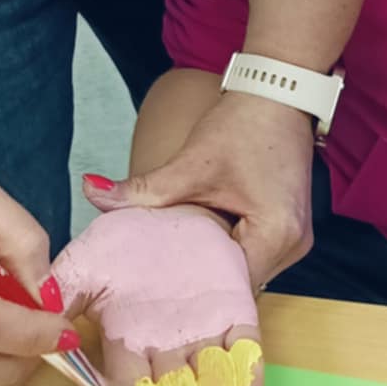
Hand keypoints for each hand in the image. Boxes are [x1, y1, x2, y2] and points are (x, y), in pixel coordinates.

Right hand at [51, 204, 262, 385]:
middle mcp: (165, 345)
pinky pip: (244, 347)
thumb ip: (66, 292)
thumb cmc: (123, 239)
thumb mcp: (86, 262)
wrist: (169, 204)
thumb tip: (41, 316)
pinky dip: (248, 375)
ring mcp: (202, 330)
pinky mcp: (235, 310)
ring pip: (212, 385)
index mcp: (127, 340)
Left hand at [85, 89, 312, 283]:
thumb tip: (91, 192)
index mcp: (277, 234)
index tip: (155, 293)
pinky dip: (228, 252)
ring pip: (246, 272)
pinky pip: (255, 256)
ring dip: (215, 268)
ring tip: (173, 270)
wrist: (279, 91)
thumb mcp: (191, 163)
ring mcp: (296, 239)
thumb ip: (143, 189)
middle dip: (200, 282)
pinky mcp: (289, 229)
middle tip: (155, 286)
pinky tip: (200, 247)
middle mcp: (294, 245)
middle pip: (239, 284)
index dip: (193, 291)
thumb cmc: (244, 124)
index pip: (231, 286)